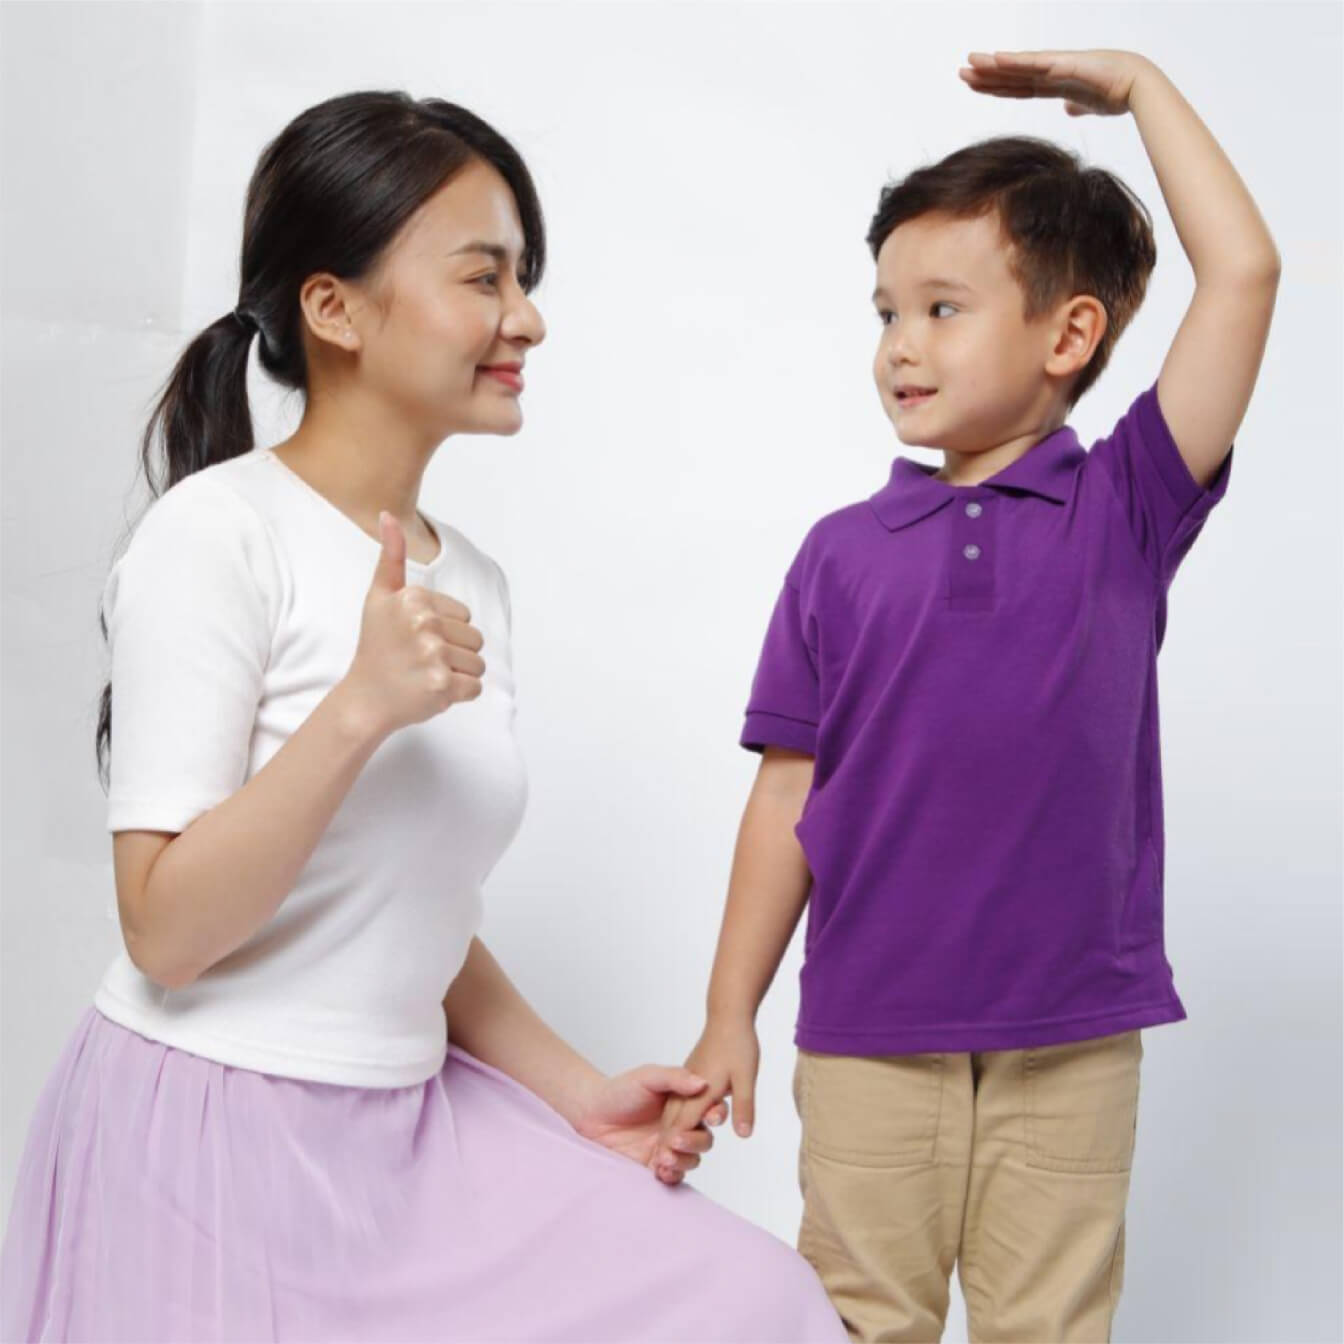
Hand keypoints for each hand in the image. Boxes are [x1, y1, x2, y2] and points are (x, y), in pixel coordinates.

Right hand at [341, 512, 485, 737]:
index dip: (446, 631)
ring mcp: (433, 656)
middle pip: (476, 640)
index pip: (465, 616)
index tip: (415, 638)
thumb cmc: (377, 647)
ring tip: (427, 674)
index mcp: (414, 599)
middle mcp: (424, 623)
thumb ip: (390, 556)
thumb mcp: (379, 597)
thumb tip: (388, 515)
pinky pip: (476, 687)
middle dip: (455, 653)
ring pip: (478, 664)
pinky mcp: (442, 685)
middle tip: (422, 659)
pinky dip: (460, 694)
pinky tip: (433, 690)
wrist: (365, 698)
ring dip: (459, 674)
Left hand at [573, 1065, 728, 1185]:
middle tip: (675, 1139)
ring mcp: (670, 1147)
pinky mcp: (655, 1165)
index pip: (711, 1110)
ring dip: (683, 1160)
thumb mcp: (648, 1076)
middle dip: (695, 1142)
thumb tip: (703, 1083)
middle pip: (705, 1139)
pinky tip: (660, 1170)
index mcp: (685, 1103)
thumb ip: (675, 1078)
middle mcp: (682, 1126)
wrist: (591, 1113)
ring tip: (662, 1156)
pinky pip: (674, 1176)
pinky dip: (672, 1175)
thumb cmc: (620, 1090)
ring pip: (693, 1160)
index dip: (717, 1114)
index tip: (711, 1117)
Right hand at [655, 1016, 759, 1174]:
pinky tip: (674, 1127)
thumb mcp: (747, 1077)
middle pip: (674, 1121)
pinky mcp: (688, 1077)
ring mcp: (686, 1082)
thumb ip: (744, 1107)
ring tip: (665, 1153)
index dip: (675, 1144)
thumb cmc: (738, 1045)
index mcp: (701, 1090)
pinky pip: (676, 1102)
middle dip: (668, 1143)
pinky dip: (673, 1118)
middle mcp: (688, 1087)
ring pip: (672, 1112)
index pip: (684, 1123)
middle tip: (664, 1165)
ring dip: (669, 1132)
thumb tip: (744, 1135)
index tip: (667, 1163)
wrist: (729, 1017)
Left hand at [958, 49, 1152, 116]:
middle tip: (960, 72)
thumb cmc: (1116, 93)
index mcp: (1054, 85)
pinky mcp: (1066, 65)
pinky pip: (1035, 63)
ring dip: (993, 66)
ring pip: (1018, 67)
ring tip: (970, 63)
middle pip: (1012, 76)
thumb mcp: (1088, 105)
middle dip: (986, 76)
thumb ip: (1076, 106)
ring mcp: (1057, 66)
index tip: (974, 86)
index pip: (1017, 87)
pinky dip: (1015, 61)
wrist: (1138, 86)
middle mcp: (1051, 72)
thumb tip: (1068, 110)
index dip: (995, 87)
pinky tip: (997, 59)